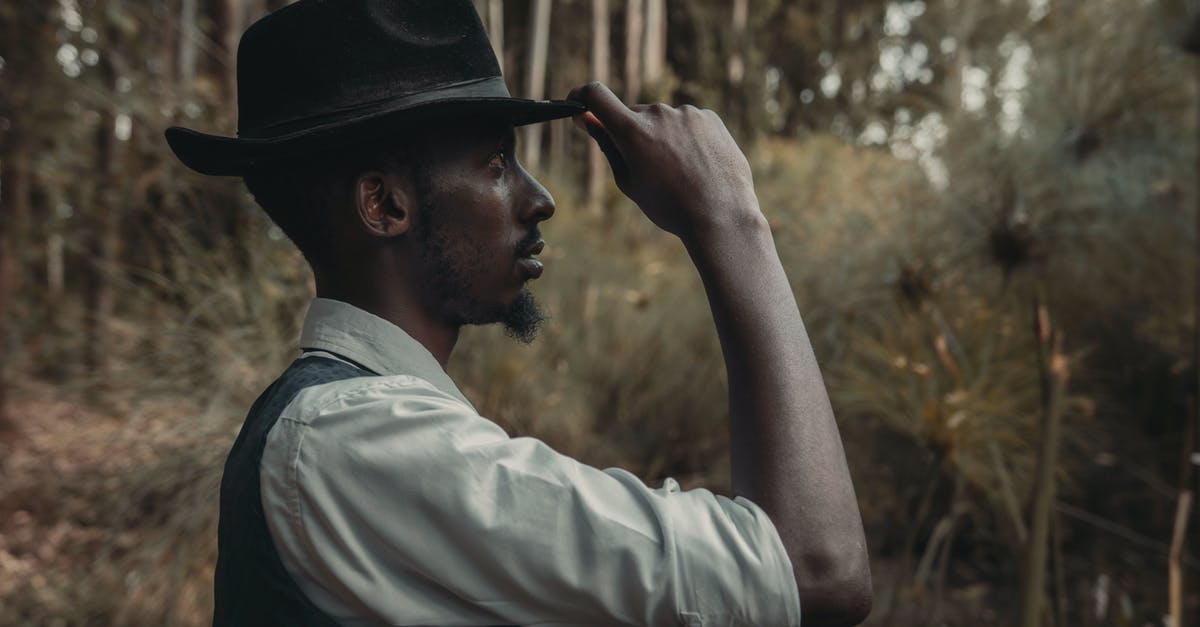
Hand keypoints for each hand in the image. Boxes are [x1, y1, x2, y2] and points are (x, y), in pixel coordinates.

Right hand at [566, 82, 760, 238]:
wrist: (721, 215)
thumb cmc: (670, 206)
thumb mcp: (629, 182)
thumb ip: (607, 146)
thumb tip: (588, 120)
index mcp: (633, 131)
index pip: (595, 95)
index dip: (581, 97)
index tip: (578, 107)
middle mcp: (659, 114)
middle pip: (633, 115)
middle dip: (631, 133)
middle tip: (648, 168)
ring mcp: (687, 113)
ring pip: (663, 120)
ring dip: (662, 137)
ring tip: (680, 173)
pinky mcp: (709, 117)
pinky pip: (687, 123)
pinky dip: (686, 139)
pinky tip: (697, 165)